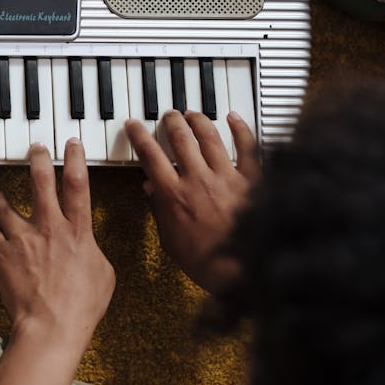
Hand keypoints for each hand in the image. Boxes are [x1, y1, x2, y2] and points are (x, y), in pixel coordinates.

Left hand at [0, 140, 114, 355]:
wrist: (50, 328)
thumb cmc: (81, 308)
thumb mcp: (104, 275)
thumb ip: (93, 251)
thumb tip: (87, 244)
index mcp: (77, 232)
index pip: (78, 185)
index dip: (76, 160)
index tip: (72, 144)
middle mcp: (49, 228)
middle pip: (41, 182)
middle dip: (38, 159)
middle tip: (34, 147)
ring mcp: (22, 239)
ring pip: (6, 206)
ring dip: (0, 197)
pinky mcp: (2, 254)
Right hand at [125, 110, 258, 291]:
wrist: (241, 271)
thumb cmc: (206, 261)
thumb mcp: (170, 240)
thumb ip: (159, 210)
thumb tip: (151, 189)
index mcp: (174, 195)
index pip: (150, 155)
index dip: (139, 135)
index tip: (134, 125)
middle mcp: (198, 180)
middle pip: (180, 138)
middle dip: (170, 122)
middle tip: (167, 115)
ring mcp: (225, 177)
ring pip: (209, 136)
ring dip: (198, 120)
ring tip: (192, 114)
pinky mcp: (251, 180)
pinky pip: (247, 147)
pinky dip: (240, 129)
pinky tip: (233, 118)